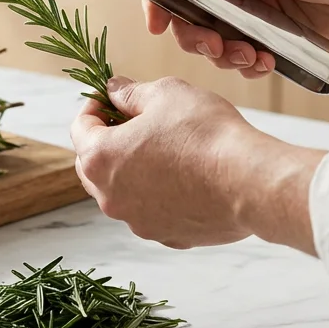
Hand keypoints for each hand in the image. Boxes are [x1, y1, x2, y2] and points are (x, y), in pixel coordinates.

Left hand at [70, 76, 320, 252]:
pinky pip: (152, 211)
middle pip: (93, 165)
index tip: (109, 99)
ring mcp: (137, 222)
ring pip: (122, 191)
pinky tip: (184, 177)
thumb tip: (114, 91)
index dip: (94, 107)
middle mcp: (110, 197)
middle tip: (132, 122)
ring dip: (132, 170)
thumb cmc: (206, 134)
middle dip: (107, 141)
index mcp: (101, 158)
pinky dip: (158, 195)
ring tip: (163, 149)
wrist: (248, 181)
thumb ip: (130, 93)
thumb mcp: (165, 94)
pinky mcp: (166, 236)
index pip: (80, 128)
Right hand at [145, 0, 328, 76]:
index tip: (158, 21)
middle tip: (215, 48)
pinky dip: (246, 60)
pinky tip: (264, 62)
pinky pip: (240, 48)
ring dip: (224, 51)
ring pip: (212, 32)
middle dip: (197, 32)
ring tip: (249, 57)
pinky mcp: (267, 25)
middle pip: (189, 4)